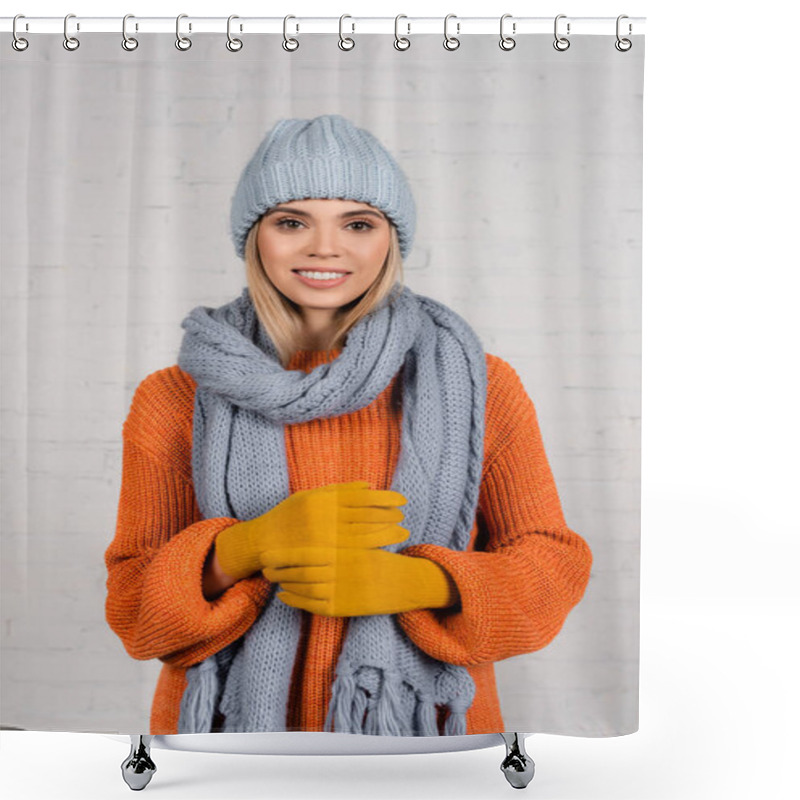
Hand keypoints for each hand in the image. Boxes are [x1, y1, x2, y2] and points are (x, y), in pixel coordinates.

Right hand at [214, 481, 408, 579]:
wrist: (264, 542)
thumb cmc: (288, 515)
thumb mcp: (309, 496)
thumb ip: (338, 491)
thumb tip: (367, 486)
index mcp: (325, 500)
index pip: (362, 497)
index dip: (384, 499)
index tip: (401, 500)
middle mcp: (326, 518)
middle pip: (366, 516)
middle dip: (389, 516)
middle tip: (404, 516)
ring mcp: (326, 538)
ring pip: (364, 534)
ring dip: (386, 532)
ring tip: (402, 531)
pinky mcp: (324, 555)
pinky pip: (353, 551)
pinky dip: (372, 547)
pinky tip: (386, 545)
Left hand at [262, 546, 458, 616]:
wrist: (401, 583)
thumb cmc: (378, 557)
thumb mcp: (360, 539)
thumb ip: (338, 532)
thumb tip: (316, 521)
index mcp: (341, 552)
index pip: (305, 553)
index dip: (283, 554)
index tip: (267, 551)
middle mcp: (338, 572)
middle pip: (299, 572)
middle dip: (279, 569)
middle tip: (264, 566)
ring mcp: (339, 591)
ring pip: (302, 589)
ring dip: (284, 584)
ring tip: (274, 578)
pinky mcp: (340, 608)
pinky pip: (310, 605)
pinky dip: (293, 601)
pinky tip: (284, 596)